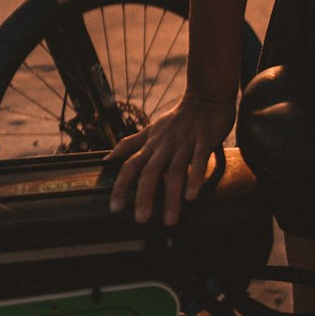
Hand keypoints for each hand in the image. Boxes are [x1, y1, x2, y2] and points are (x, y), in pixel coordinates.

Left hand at [106, 91, 235, 225]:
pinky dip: (195, 177)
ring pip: (175, 170)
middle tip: (141, 219)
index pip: (131, 165)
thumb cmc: (178, 118)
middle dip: (145, 195)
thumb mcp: (151, 129)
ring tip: (170, 219)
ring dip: (171, 196)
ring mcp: (185, 142)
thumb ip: (130, 144)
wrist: (207, 96)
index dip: (121, 185)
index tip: (115, 208)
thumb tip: (107, 158)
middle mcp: (166, 144)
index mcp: (152, 143)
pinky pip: (199, 160)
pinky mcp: (204, 140)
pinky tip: (192, 196)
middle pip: (151, 171)